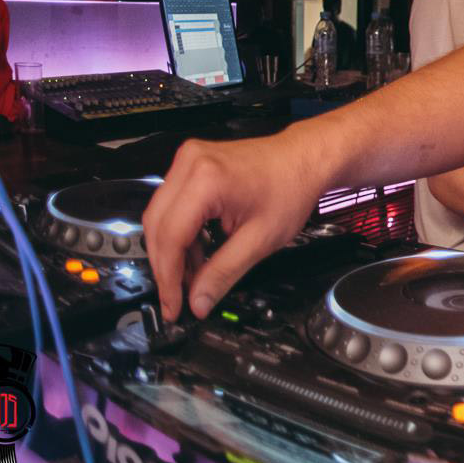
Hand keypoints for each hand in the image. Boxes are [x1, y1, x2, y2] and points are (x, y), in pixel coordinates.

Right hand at [143, 130, 331, 320]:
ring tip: (191, 278)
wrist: (306, 157)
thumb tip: (198, 302)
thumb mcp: (261, 239)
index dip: (168, 277)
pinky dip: (180, 232)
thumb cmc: (292, 187)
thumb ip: (224, 273)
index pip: (170, 237)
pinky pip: (172, 204)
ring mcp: (188, 161)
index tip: (173, 305)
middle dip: (165, 266)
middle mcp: (189, 164)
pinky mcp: (191, 164)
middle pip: (157, 226)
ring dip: (171, 250)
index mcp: (206, 180)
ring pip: (160, 216)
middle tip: (177, 297)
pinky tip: (196, 254)